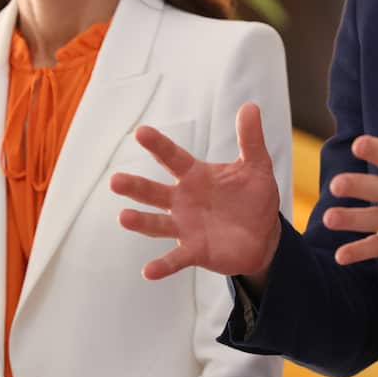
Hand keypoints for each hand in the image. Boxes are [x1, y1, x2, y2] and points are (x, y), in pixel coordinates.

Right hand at [110, 103, 281, 281]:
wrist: (263, 236)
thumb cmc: (253, 197)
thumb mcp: (256, 166)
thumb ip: (250, 139)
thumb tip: (250, 106)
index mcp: (195, 176)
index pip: (172, 157)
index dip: (158, 145)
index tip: (140, 132)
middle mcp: (183, 200)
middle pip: (154, 191)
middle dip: (135, 186)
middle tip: (114, 180)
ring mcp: (185, 227)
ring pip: (157, 224)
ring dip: (140, 221)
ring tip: (123, 217)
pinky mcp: (194, 251)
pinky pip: (175, 259)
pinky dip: (162, 265)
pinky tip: (148, 271)